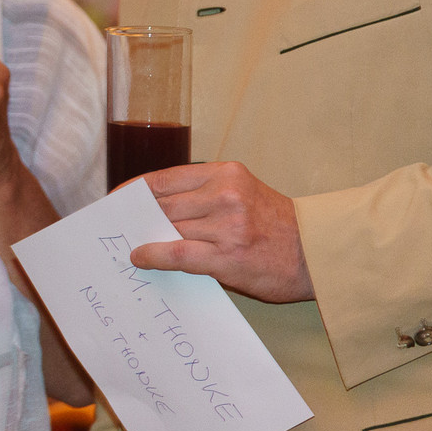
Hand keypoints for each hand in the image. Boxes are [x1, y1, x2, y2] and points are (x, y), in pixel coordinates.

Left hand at [130, 162, 314, 303]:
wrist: (316, 253)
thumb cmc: (276, 225)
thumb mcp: (243, 192)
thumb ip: (205, 195)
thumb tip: (157, 210)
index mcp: (226, 173)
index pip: (166, 178)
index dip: (135, 190)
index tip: (116, 199)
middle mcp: (225, 194)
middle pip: (163, 203)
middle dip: (136, 216)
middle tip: (115, 226)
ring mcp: (226, 226)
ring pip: (169, 228)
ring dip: (145, 236)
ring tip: (126, 243)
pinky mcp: (227, 256)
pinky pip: (179, 254)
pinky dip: (154, 255)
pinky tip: (140, 257)